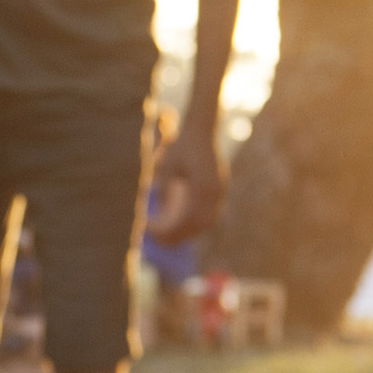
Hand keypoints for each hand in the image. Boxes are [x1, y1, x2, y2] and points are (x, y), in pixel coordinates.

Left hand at [149, 119, 225, 242]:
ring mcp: (220, 190)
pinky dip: (198, 223)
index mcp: (203, 186)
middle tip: (158, 242)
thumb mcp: (166, 166)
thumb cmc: (180, 146)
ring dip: (190, 232)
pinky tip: (181, 227)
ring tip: (168, 238)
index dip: (170, 229)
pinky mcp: (220, 189)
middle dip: (180, 236)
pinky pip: (211, 212)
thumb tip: (156, 213)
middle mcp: (215, 191)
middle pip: (200, 224)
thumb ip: (163, 188)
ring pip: (208, 221)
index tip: (151, 232)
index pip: (188, 218)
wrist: (200, 130)